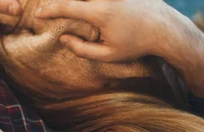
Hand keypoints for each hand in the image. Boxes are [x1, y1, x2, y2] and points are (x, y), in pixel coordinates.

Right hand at [35, 0, 176, 62]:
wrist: (165, 28)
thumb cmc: (136, 45)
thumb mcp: (108, 55)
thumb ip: (82, 49)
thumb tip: (63, 39)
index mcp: (100, 13)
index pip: (67, 7)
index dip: (49, 9)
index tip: (38, 13)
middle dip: (59, 1)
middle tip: (45, 7)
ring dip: (77, 1)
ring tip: (64, 6)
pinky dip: (89, 1)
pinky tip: (83, 4)